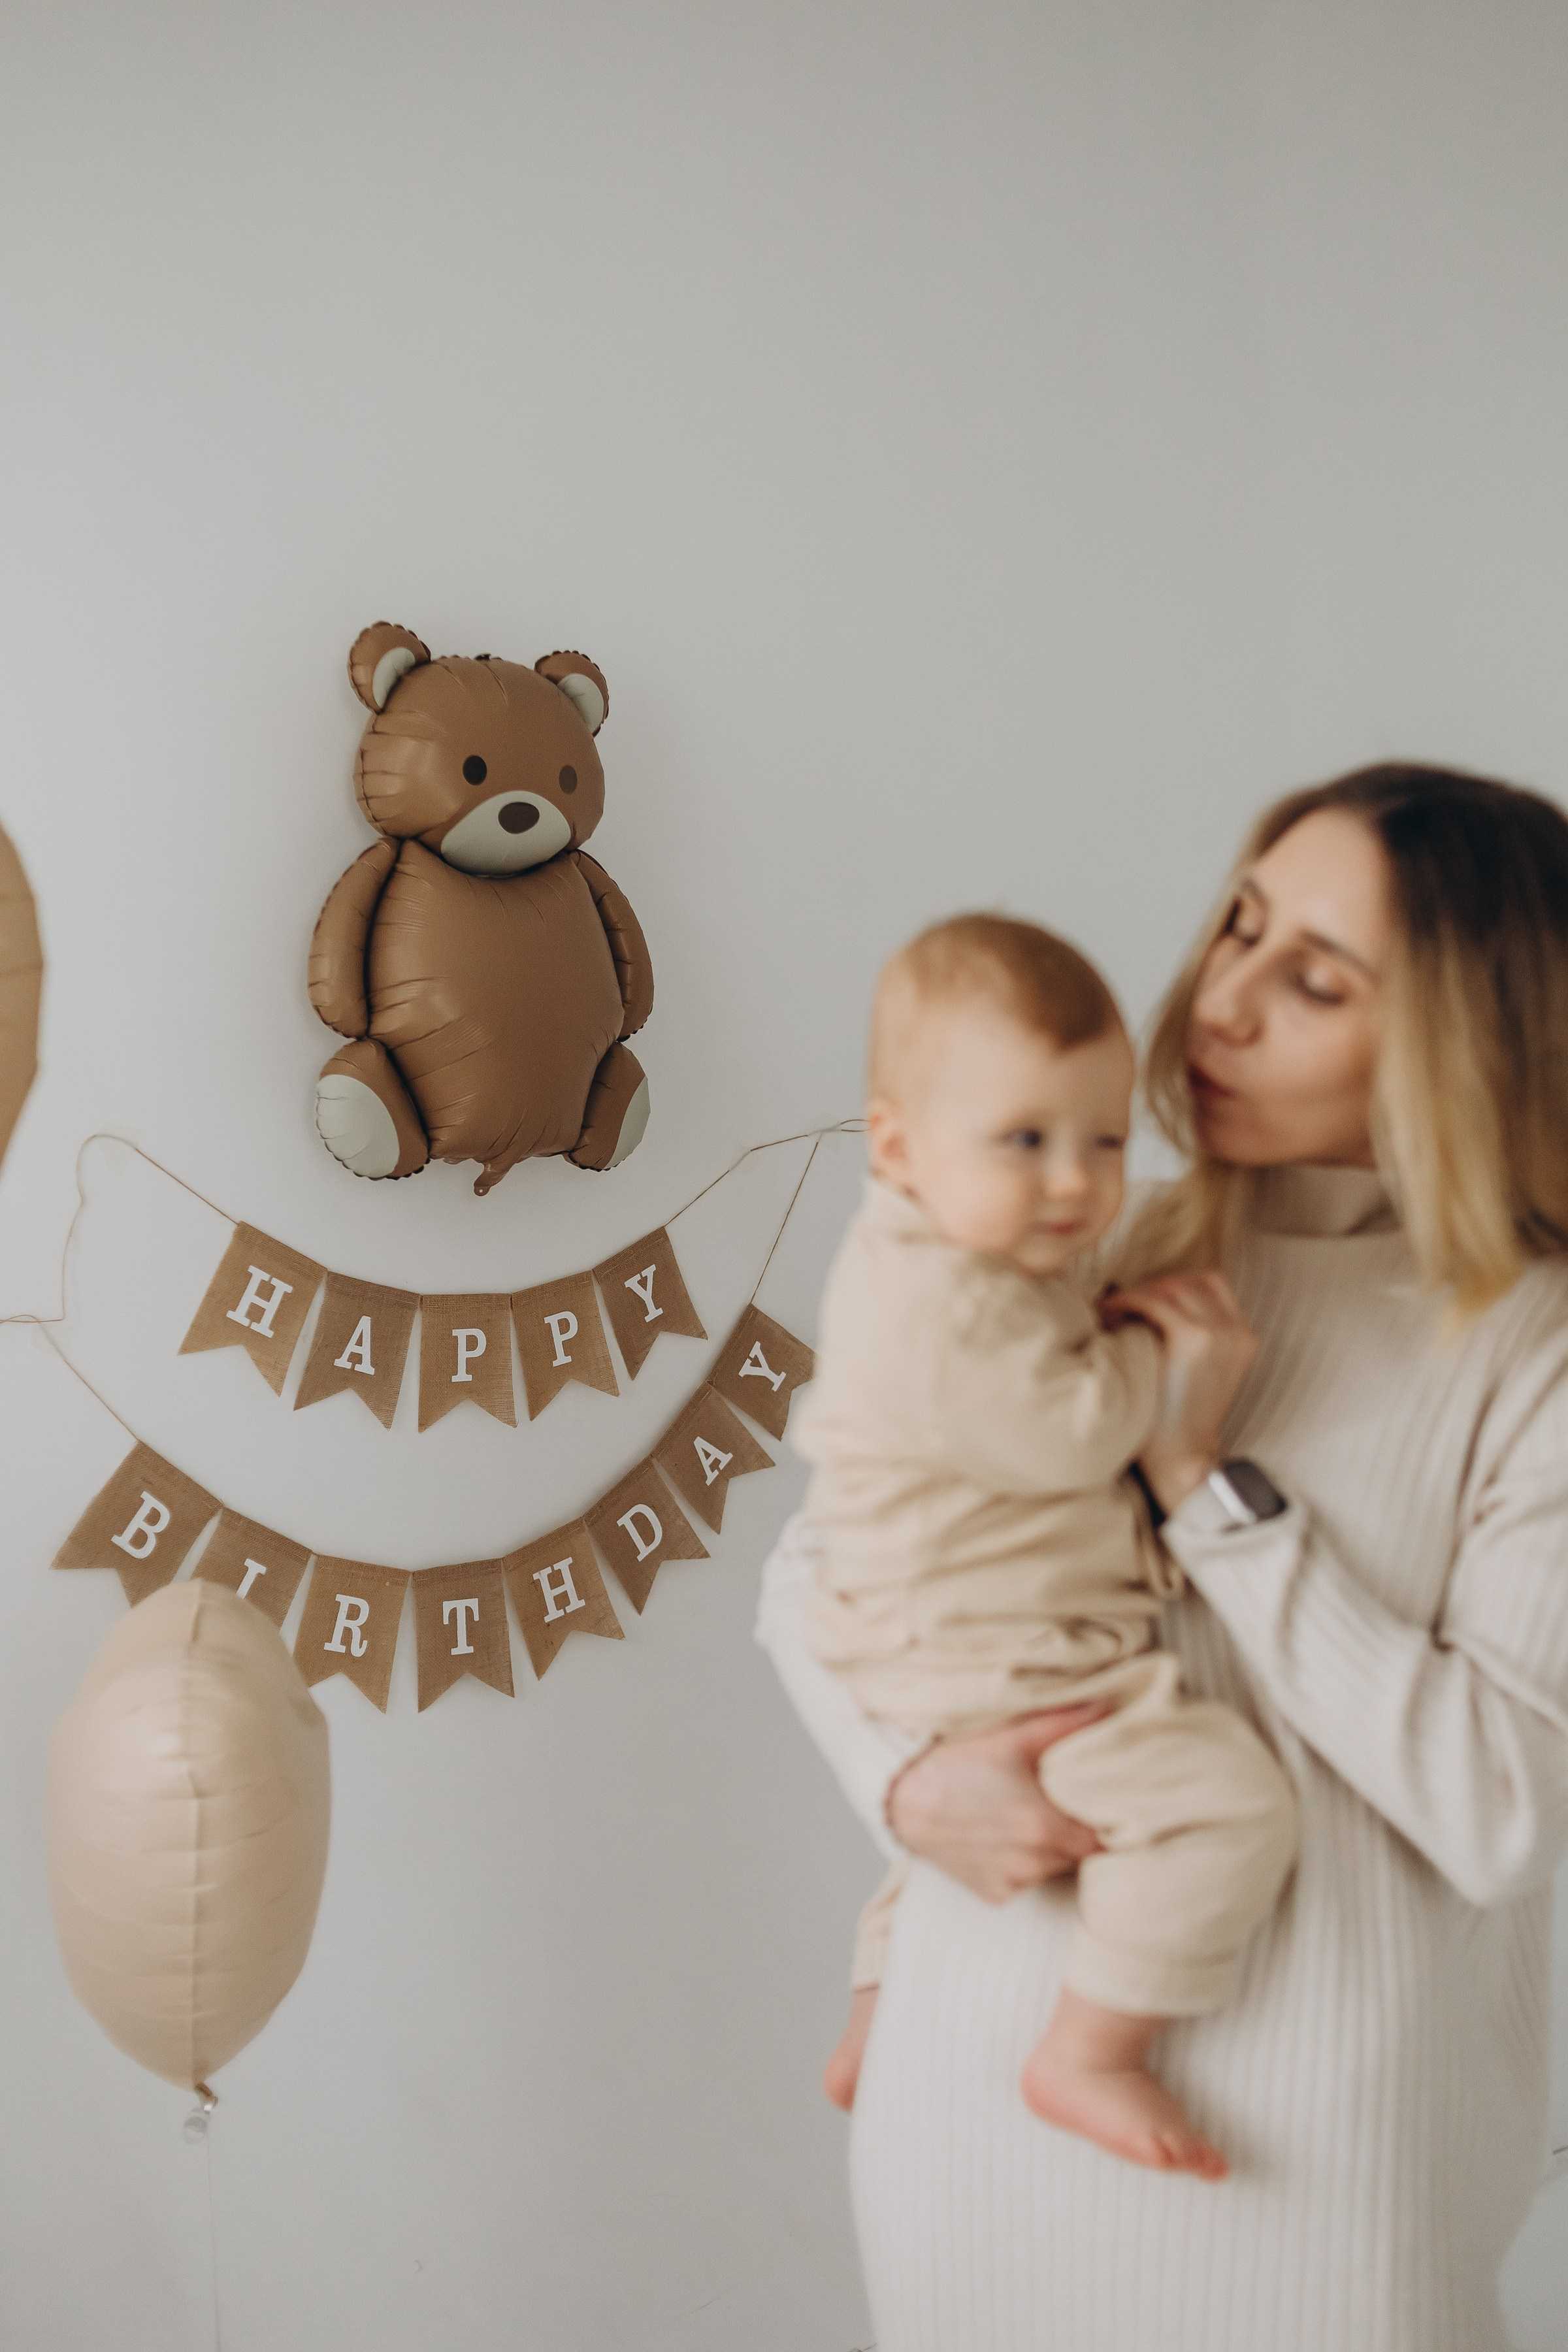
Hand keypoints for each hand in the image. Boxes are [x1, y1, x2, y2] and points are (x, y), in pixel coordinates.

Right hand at [886, 1708, 1106, 1902]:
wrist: (901, 1799)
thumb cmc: (955, 1763)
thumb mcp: (1011, 1737)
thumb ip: (1064, 1725)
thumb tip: (1107, 1708)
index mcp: (1046, 1825)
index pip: (1107, 1841)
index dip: (1112, 1823)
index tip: (1106, 1804)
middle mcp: (1033, 1862)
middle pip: (1082, 1855)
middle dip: (1081, 1832)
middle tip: (1067, 1803)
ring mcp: (1013, 1882)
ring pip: (1054, 1868)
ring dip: (1053, 1848)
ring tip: (1031, 1815)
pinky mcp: (993, 1894)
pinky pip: (1024, 1881)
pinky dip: (1023, 1863)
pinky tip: (1003, 1835)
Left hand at [1112, 1270, 1257, 1513]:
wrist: (1183, 1455)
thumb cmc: (1178, 1416)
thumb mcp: (1199, 1370)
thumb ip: (1191, 1333)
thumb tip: (1148, 1297)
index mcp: (1243, 1337)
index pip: (1213, 1282)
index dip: (1175, 1283)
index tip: (1145, 1297)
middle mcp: (1236, 1331)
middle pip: (1190, 1280)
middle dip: (1153, 1286)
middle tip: (1121, 1303)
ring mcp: (1219, 1333)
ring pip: (1172, 1286)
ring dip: (1138, 1292)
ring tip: (1112, 1309)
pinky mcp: (1194, 1339)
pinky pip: (1154, 1301)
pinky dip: (1127, 1301)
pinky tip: (1110, 1314)